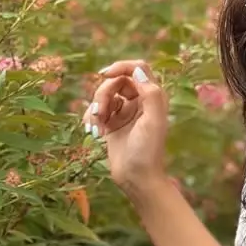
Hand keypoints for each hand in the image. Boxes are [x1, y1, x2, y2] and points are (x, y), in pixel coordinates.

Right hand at [84, 60, 170, 198]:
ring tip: (98, 126)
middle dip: (104, 93)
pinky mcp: (112, 123)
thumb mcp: (153, 121)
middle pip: (116, 81)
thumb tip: (137, 70)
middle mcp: (140, 101)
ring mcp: (125, 112)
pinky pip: (97, 109)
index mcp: (153, 97)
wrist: (136, 178)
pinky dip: (92, 116)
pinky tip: (94, 131)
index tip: (104, 75)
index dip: (121, 67)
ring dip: (96, 106)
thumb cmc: (147, 151)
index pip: (138, 69)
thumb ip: (150, 93)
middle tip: (101, 113)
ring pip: (105, 94)